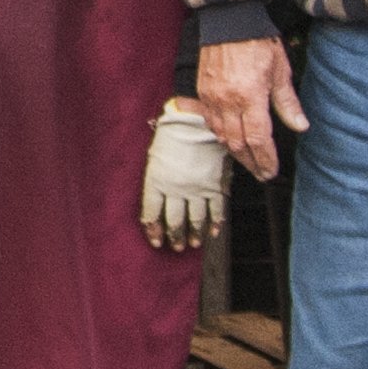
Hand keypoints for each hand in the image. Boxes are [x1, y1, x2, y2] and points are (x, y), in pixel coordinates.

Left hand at [141, 99, 226, 248]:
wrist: (195, 121)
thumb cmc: (172, 134)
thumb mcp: (155, 156)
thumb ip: (156, 179)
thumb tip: (156, 198)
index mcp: (157, 181)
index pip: (152, 213)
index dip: (153, 230)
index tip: (156, 242)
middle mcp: (176, 189)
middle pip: (174, 220)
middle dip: (174, 236)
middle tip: (176, 247)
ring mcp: (197, 189)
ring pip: (195, 219)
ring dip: (194, 234)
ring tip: (192, 243)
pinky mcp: (214, 185)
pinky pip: (216, 209)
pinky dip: (215, 223)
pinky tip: (214, 232)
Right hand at [198, 35, 309, 183]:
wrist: (229, 20)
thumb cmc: (258, 42)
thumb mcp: (280, 71)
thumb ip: (288, 102)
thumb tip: (300, 126)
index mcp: (250, 96)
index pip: (259, 139)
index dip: (266, 159)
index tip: (271, 171)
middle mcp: (228, 101)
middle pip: (238, 144)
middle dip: (251, 162)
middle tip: (262, 173)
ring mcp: (212, 97)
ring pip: (221, 135)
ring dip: (236, 151)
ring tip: (249, 160)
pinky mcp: (203, 91)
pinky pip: (210, 121)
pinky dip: (221, 134)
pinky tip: (230, 138)